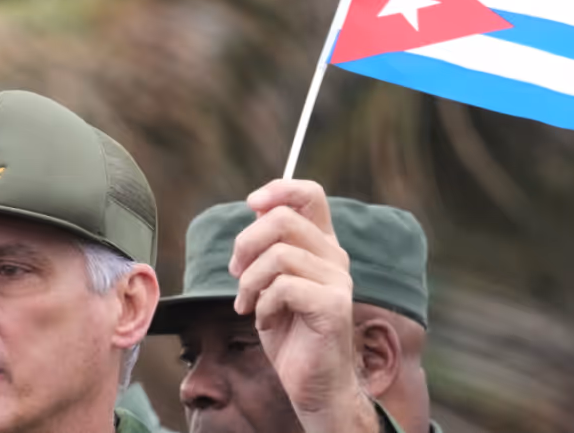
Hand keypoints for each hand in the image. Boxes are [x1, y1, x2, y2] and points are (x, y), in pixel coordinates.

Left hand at [229, 179, 377, 432]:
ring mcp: (337, 280)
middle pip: (283, 218)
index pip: (310, 194)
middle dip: (246, 243)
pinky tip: (265, 322)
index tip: (251, 203)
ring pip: (277, 254)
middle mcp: (335, 257)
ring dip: (249, 282)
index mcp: (321, 246)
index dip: (279, 189)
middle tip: (236, 272)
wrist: (312, 383)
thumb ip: (268, 247)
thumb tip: (255, 210)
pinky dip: (262, 304)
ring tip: (248, 304)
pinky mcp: (332, 305)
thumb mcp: (271, 283)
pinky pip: (283, 287)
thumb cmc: (290, 334)